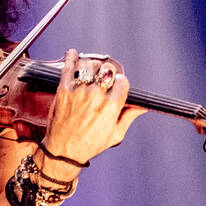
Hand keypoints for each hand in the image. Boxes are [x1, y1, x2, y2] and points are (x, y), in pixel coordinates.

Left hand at [41, 49, 145, 166]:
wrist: (63, 151)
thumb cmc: (90, 145)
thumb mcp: (115, 134)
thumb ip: (129, 117)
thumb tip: (142, 106)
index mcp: (112, 106)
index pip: (122, 81)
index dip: (120, 81)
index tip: (117, 83)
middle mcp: (97, 96)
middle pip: (108, 69)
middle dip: (108, 71)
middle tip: (104, 77)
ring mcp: (79, 92)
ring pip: (90, 65)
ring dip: (92, 66)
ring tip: (90, 72)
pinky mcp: (64, 90)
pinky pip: (68, 68)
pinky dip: (71, 58)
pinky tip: (73, 54)